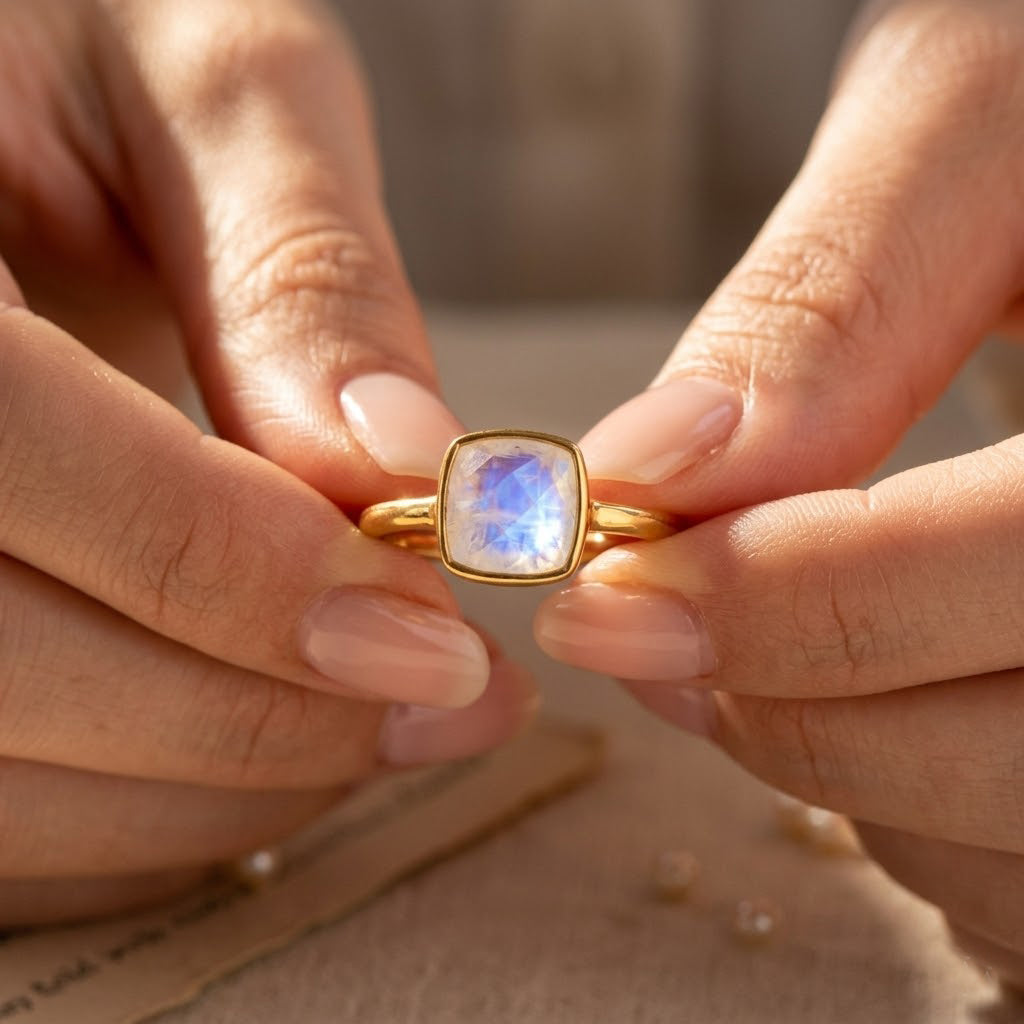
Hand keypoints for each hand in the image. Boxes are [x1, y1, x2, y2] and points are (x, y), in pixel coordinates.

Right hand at [0, 0, 534, 924]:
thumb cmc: (75, 70)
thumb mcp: (196, 98)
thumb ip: (300, 272)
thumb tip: (406, 466)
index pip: (14, 458)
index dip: (234, 571)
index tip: (435, 628)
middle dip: (256, 714)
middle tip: (452, 700)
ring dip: (222, 788)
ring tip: (394, 723)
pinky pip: (7, 815)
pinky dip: (155, 817)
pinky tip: (279, 747)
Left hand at [535, 0, 1023, 986]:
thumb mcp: (979, 124)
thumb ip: (825, 305)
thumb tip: (649, 475)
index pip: (1021, 564)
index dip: (788, 599)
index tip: (604, 586)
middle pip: (1021, 753)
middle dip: (785, 703)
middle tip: (640, 628)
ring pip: (1016, 842)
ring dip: (837, 762)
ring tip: (746, 633)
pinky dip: (912, 805)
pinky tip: (864, 678)